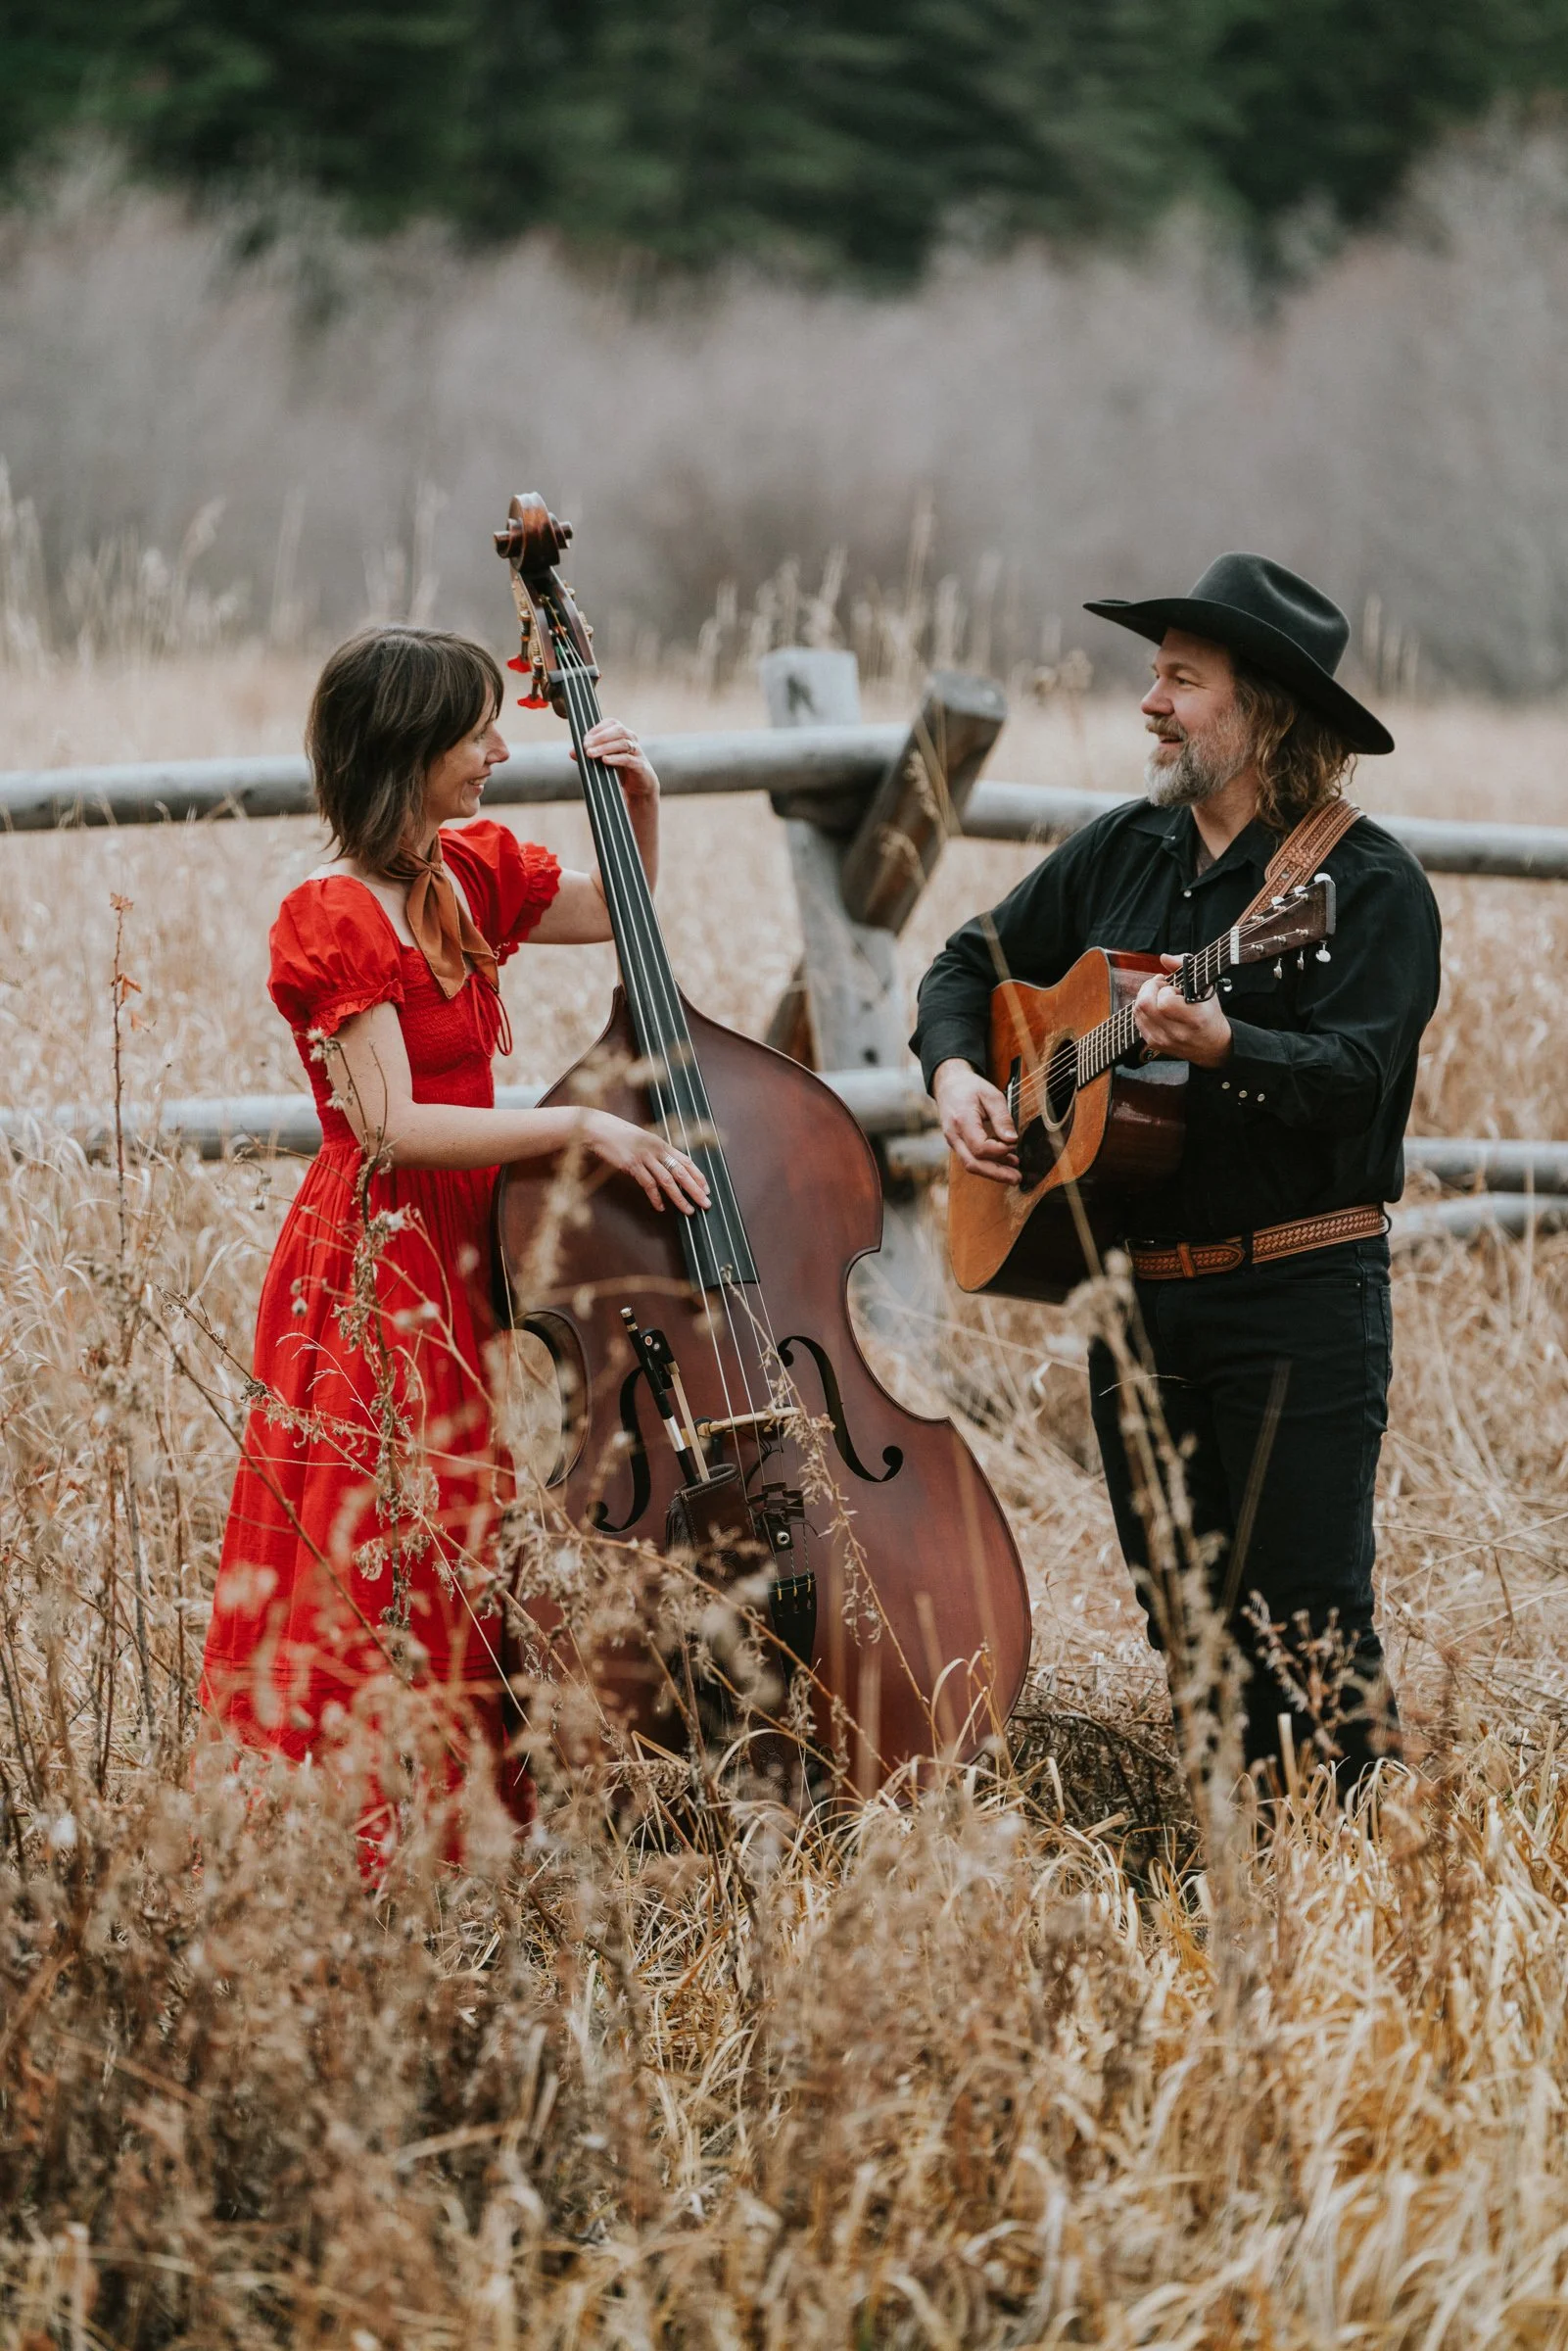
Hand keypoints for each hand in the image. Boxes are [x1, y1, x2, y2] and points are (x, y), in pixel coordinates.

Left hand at [577, 717, 658, 803]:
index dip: (597, 729)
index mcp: (623, 734)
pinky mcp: (640, 766)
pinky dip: (616, 759)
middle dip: (600, 737)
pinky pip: (628, 759)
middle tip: (585, 747)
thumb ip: (589, 755)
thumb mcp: (603, 761)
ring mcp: (637, 752)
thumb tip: (571, 752)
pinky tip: (605, 761)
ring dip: (605, 748)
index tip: (584, 739)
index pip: (611, 723)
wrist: (639, 788)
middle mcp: (632, 739)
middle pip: (618, 730)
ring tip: (590, 754)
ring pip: (623, 743)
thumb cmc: (620, 770)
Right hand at [580, 1111, 710, 1214]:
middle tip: (706, 1204)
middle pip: (681, 1172)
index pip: (686, 1161)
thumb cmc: (620, 1135)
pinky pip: (648, 1184)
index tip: (707, 1189)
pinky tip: (661, 1207)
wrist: (600, 1129)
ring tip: (688, 1210)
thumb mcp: (644, 1141)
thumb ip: (657, 1154)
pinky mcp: (632, 1164)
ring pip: (667, 1181)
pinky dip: (656, 1197)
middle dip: (696, 1190)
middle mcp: (656, 1149)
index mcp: (662, 1143)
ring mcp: (645, 1157)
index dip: (698, 1176)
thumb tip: (668, 1169)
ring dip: (680, 1198)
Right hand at [933, 1058, 1019, 1185]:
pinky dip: (988, 1164)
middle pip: (973, 1163)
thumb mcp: (991, 1096)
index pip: (979, 1146)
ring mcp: (953, 1142)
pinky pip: (971, 1158)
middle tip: (1017, 1179)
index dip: (999, 1151)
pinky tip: (1006, 1163)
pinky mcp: (958, 1144)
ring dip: (994, 1172)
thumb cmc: (971, 1088)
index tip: (1014, 1144)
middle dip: (996, 1174)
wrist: (949, 1085)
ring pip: (971, 1164)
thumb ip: (1002, 1118)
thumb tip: (1012, 1140)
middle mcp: (954, 1135)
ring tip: (1015, 1175)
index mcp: (961, 1120)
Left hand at [1133, 954, 1232, 1067]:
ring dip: (1145, 996)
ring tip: (1159, 994)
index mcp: (1195, 1019)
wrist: (1211, 1045)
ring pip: (1138, 1011)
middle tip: (1161, 985)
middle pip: (1145, 1005)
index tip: (1174, 988)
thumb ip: (1186, 968)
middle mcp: (1177, 1032)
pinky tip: (1155, 1005)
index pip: (1165, 1002)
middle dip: (1150, 988)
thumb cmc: (1209, 1013)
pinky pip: (1137, 1019)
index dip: (1166, 990)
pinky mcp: (1153, 1043)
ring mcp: (1163, 1040)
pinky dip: (1143, 1008)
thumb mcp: (1206, 988)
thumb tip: (1164, 957)